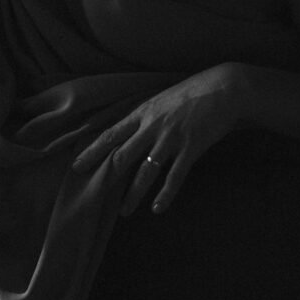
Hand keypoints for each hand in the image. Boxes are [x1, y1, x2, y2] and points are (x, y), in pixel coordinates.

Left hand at [72, 64, 240, 215]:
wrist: (223, 88)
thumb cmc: (192, 92)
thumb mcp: (162, 100)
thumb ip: (146, 116)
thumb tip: (131, 131)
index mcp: (143, 113)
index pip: (111, 134)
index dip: (93, 151)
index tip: (77, 165)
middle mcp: (152, 126)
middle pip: (123, 155)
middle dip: (108, 177)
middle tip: (94, 195)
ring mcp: (171, 138)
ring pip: (146, 170)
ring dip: (134, 193)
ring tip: (124, 211)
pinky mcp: (191, 147)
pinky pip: (175, 176)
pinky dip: (166, 194)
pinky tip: (158, 208)